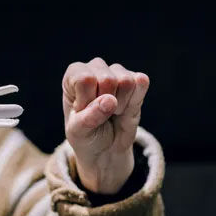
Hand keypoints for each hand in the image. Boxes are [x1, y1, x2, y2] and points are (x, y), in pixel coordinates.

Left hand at [62, 57, 149, 194]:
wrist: (106, 148)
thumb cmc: (86, 135)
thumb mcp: (79, 131)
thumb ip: (89, 117)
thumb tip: (110, 100)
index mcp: (74, 74)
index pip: (84, 79)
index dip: (87, 101)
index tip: (83, 112)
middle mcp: (95, 67)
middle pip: (107, 79)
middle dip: (105, 105)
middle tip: (100, 113)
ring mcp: (117, 71)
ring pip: (126, 81)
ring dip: (120, 105)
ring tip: (111, 111)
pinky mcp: (137, 79)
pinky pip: (141, 83)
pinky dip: (134, 101)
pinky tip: (124, 107)